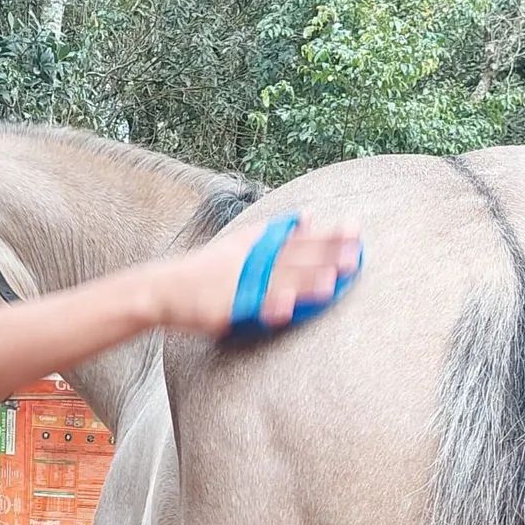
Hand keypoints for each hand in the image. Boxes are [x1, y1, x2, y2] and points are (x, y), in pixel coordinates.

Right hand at [154, 215, 362, 336]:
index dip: (329, 236)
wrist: (167, 288)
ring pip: (279, 282)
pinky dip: (271, 307)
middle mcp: (254, 261)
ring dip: (306, 281)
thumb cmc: (208, 269)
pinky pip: (254, 309)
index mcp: (260, 246)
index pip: (301, 239)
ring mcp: (242, 284)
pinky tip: (289, 309)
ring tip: (334, 281)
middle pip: (296, 258)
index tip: (357, 230)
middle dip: (325, 257)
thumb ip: (277, 231)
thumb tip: (309, 215)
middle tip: (357, 255)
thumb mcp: (243, 242)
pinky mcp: (230, 307)